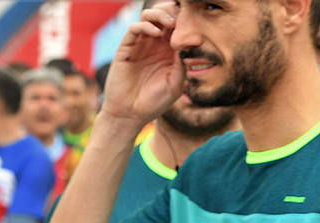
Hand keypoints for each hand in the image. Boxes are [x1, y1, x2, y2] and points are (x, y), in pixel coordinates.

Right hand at [100, 2, 185, 126]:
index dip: (184, 21)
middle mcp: (154, 45)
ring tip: (170, 24)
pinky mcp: (126, 48)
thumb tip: (188, 43)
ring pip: (148, 17)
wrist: (130, 114)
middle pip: (162, 16)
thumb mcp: (176, 84)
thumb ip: (182, 64)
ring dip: (160, 15)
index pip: (176, 28)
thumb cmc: (154, 102)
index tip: (193, 23)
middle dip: (172, 12)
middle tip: (180, 20)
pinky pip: (135, 29)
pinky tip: (156, 34)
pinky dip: (146, 26)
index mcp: (169, 52)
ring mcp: (140, 45)